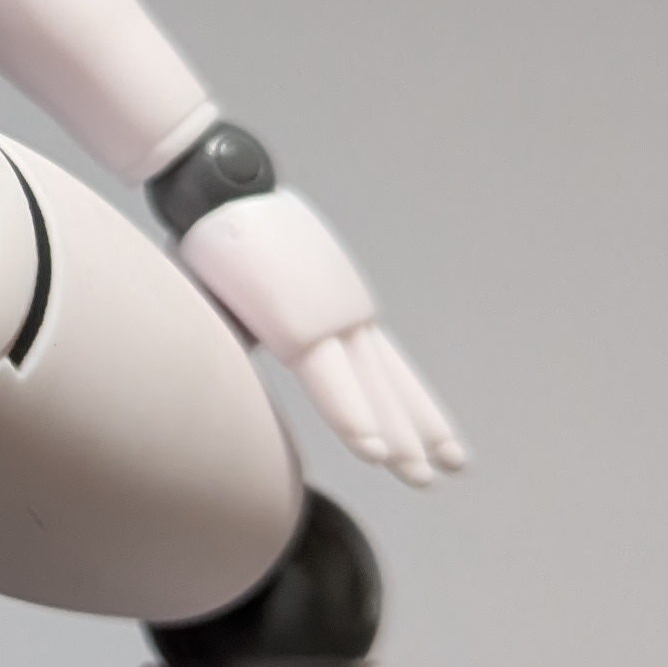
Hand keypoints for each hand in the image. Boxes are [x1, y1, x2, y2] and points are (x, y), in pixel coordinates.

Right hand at [177, 189, 467, 491]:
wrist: (213, 191)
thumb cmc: (222, 241)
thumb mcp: (256, 298)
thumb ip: (264, 338)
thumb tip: (255, 371)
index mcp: (341, 304)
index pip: (389, 365)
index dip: (417, 403)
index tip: (442, 438)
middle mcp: (348, 312)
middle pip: (393, 380)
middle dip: (423, 429)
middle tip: (454, 468)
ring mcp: (330, 317)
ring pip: (374, 388)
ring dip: (400, 435)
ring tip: (426, 476)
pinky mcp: (298, 325)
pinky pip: (330, 382)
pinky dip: (354, 417)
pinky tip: (375, 452)